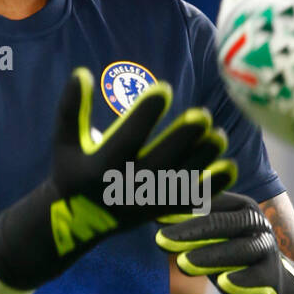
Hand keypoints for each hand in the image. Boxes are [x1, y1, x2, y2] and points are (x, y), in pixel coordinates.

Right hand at [0, 68, 236, 293]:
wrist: (78, 221)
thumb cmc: (72, 171)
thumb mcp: (64, 141)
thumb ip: (71, 108)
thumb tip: (82, 72)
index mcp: (102, 167)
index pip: (128, 137)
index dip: (146, 112)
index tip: (165, 88)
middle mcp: (127, 186)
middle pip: (161, 161)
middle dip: (183, 138)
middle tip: (203, 115)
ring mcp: (146, 202)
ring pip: (181, 180)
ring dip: (202, 159)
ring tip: (219, 135)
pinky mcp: (160, 211)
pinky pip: (190, 199)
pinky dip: (212, 186)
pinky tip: (229, 165)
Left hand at [155, 191, 293, 293]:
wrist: (273, 290)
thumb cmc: (230, 257)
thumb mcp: (209, 238)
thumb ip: (185, 224)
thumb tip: (145, 207)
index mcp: (239, 206)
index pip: (208, 201)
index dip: (181, 205)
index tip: (153, 209)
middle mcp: (256, 222)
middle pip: (221, 223)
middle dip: (189, 231)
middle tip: (160, 240)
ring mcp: (266, 249)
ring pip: (238, 250)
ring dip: (210, 256)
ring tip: (183, 265)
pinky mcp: (272, 277)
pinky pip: (256, 278)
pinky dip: (241, 281)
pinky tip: (224, 283)